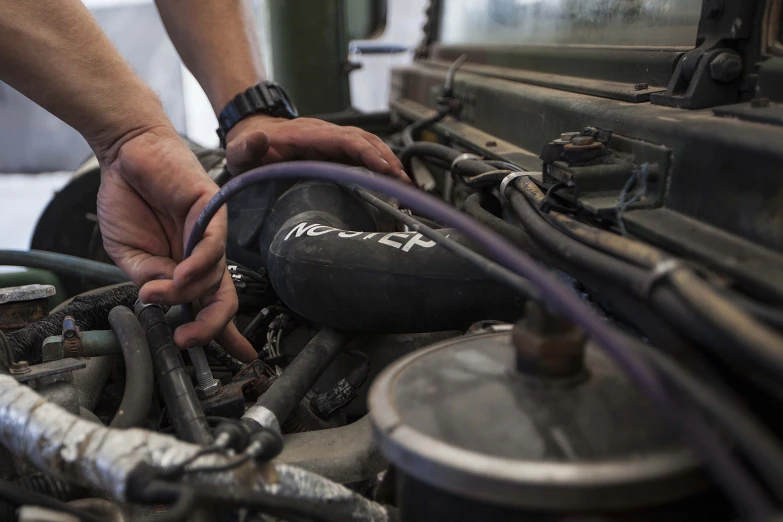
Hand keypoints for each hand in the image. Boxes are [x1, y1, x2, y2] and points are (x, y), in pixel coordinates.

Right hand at [96, 126, 256, 361]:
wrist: (124, 156)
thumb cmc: (128, 201)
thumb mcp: (128, 254)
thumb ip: (147, 278)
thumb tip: (161, 299)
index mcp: (185, 268)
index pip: (212, 306)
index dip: (226, 333)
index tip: (241, 357)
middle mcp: (203, 255)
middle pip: (223, 300)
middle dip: (211, 328)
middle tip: (188, 340)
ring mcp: (209, 234)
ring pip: (213, 278)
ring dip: (185, 293)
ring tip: (159, 291)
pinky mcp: (211, 210)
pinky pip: (213, 245)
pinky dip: (197, 266)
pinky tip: (179, 275)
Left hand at [224, 115, 409, 180]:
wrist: (249, 136)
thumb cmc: (247, 146)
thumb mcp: (239, 149)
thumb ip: (247, 146)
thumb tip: (259, 138)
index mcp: (306, 136)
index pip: (344, 140)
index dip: (366, 153)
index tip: (384, 168)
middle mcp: (324, 135)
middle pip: (364, 141)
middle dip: (387, 160)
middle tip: (404, 184)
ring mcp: (331, 142)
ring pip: (368, 145)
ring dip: (388, 162)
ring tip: (405, 185)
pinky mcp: (334, 151)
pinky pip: (362, 153)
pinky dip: (380, 165)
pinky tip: (391, 182)